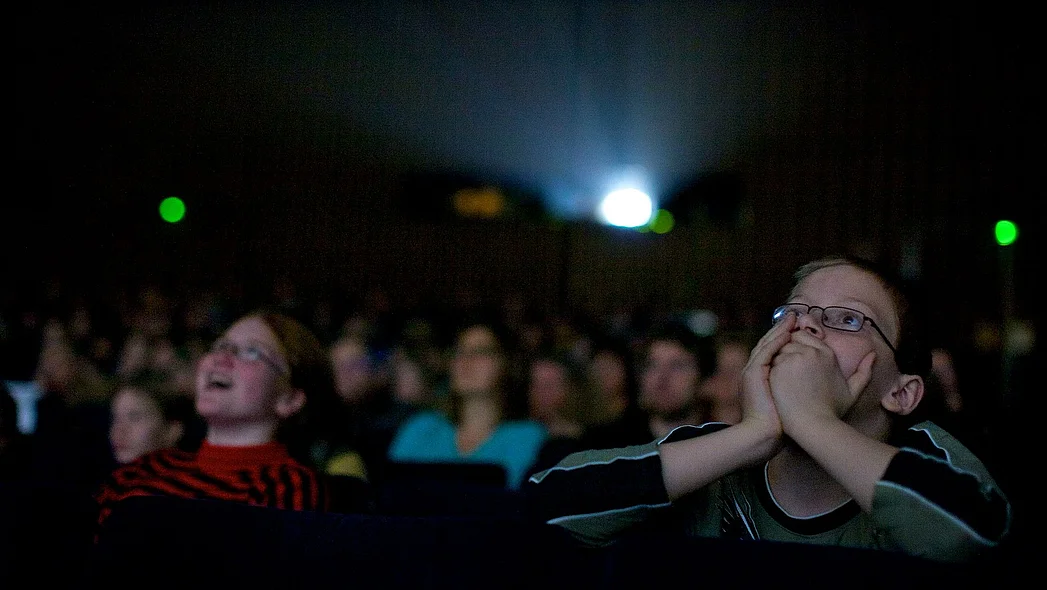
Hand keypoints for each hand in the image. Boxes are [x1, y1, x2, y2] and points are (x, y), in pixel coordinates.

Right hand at [738, 314, 789, 448]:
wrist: (764, 436)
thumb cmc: (781, 425)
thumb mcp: (790, 403)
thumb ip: (797, 390)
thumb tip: (815, 383)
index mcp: (763, 377)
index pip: (774, 351)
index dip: (786, 338)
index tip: (800, 328)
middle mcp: (756, 371)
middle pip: (770, 343)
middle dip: (782, 329)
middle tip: (795, 316)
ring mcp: (752, 371)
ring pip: (767, 344)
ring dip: (779, 329)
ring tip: (792, 318)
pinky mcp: (753, 373)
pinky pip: (765, 351)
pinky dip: (776, 340)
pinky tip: (787, 332)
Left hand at [769, 329, 874, 433]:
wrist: (814, 425)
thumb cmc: (831, 410)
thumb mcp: (852, 391)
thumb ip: (864, 372)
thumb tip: (873, 354)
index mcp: (827, 353)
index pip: (805, 335)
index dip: (798, 347)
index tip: (796, 361)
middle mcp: (811, 351)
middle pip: (791, 339)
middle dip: (787, 350)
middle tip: (788, 370)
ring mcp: (793, 358)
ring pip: (780, 348)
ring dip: (779, 358)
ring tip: (783, 378)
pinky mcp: (779, 367)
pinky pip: (770, 360)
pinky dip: (772, 368)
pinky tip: (776, 383)